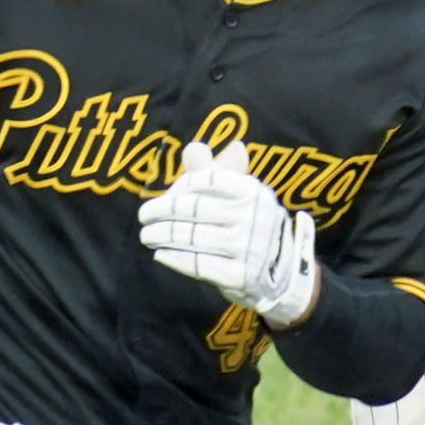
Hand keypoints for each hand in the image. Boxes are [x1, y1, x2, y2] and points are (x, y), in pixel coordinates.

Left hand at [138, 142, 318, 326]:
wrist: (281, 273)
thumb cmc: (249, 224)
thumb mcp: (239, 195)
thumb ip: (212, 172)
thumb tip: (192, 148)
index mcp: (252, 191)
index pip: (207, 180)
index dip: (179, 187)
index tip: (162, 195)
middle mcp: (253, 216)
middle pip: (195, 209)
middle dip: (163, 211)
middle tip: (144, 216)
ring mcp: (248, 248)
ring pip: (193, 237)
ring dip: (163, 235)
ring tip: (147, 235)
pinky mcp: (240, 276)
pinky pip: (198, 265)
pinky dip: (175, 258)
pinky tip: (161, 254)